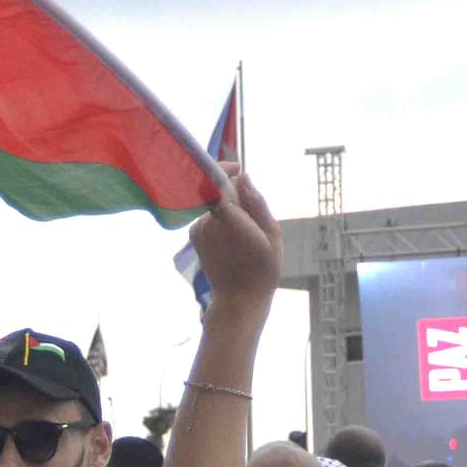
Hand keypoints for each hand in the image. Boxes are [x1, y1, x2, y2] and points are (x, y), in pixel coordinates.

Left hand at [187, 165, 280, 314]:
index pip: (219, 182)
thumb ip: (257, 203)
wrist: (239, 299)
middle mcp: (209, 221)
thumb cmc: (263, 270)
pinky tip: (232, 237)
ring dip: (227, 207)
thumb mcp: (272, 234)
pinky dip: (219, 219)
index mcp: (230, 219)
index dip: (226, 171)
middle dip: (232, 191)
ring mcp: (198, 229)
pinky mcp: (194, 235)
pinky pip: (207, 215)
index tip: (239, 168)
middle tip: (251, 208)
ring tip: (245, 229)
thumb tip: (243, 176)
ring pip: (212, 203)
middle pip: (216, 190)